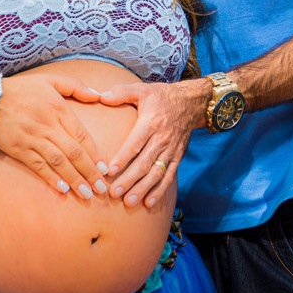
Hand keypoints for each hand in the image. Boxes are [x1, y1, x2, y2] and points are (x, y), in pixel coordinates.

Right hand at [0, 74, 108, 199]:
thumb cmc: (21, 89)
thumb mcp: (49, 79)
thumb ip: (75, 86)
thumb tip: (99, 94)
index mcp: (59, 108)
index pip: (82, 135)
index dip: (95, 154)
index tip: (106, 169)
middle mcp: (48, 125)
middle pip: (74, 152)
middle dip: (90, 172)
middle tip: (102, 189)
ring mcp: (33, 138)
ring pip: (59, 162)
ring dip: (75, 179)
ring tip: (87, 194)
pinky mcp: (19, 149)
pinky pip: (38, 166)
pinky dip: (51, 178)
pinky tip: (63, 189)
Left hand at [97, 79, 208, 208]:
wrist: (192, 103)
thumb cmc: (162, 96)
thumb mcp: (142, 90)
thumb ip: (121, 92)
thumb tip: (100, 96)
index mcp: (151, 122)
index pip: (135, 143)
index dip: (123, 158)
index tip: (109, 171)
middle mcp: (162, 138)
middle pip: (144, 163)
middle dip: (129, 180)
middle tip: (114, 193)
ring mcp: (171, 149)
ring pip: (156, 172)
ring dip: (143, 188)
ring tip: (129, 202)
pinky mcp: (178, 157)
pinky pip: (169, 176)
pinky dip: (160, 190)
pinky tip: (149, 202)